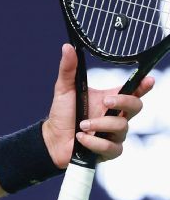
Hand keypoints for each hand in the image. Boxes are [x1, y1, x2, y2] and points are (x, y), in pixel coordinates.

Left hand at [42, 44, 151, 166]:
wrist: (51, 138)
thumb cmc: (62, 114)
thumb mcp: (64, 89)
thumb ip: (68, 70)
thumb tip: (67, 48)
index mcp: (111, 100)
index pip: (134, 91)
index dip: (144, 85)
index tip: (148, 80)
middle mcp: (116, 116)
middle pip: (137, 106)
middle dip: (123, 102)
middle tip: (105, 101)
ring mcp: (114, 134)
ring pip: (122, 127)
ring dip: (100, 124)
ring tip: (82, 124)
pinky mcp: (109, 150)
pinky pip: (112, 147)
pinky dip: (95, 142)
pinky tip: (81, 138)